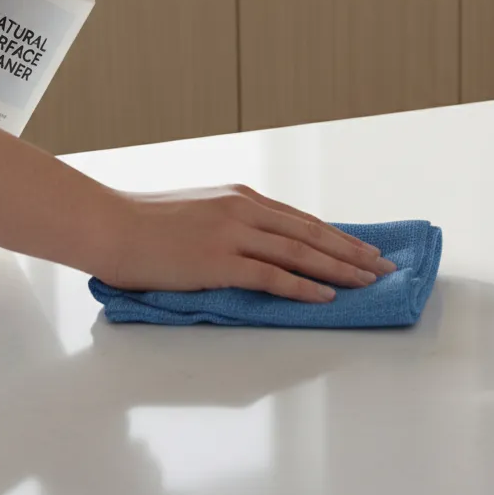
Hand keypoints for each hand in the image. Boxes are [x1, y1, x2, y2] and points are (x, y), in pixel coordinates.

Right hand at [98, 184, 397, 302]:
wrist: (110, 225)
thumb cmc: (149, 223)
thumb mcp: (202, 211)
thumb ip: (235, 223)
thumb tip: (264, 244)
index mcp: (243, 198)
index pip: (303, 220)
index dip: (338, 236)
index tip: (364, 248)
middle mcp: (246, 210)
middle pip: (312, 234)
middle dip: (352, 251)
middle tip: (383, 266)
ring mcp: (234, 235)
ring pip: (301, 253)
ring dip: (340, 269)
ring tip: (368, 282)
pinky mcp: (219, 261)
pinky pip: (272, 276)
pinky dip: (304, 286)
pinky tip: (327, 296)